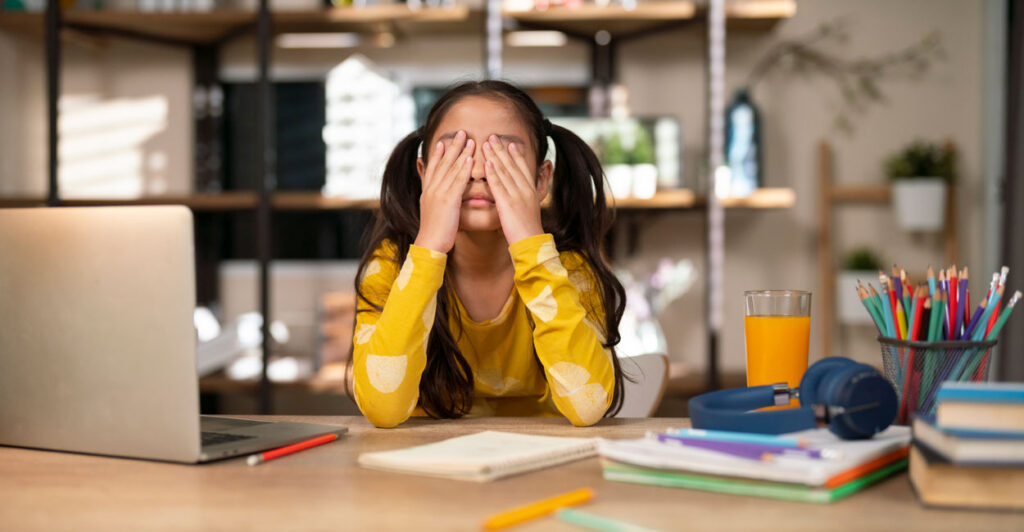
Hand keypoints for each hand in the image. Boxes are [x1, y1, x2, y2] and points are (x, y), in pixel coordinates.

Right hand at [414, 130, 473, 252]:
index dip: (438, 154)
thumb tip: (436, 195)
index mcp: (427, 191)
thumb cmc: (434, 232)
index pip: (432, 168)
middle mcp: (432, 189)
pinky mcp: (448, 201)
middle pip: (442, 163)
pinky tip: (470, 159)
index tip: (444, 141)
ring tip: (470, 139)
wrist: (429, 244)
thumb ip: (434, 200)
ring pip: (451, 168)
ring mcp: (439, 193)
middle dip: (452, 146)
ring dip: (461, 152)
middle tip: (461, 132)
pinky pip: (457, 181)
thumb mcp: (431, 212)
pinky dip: (463, 169)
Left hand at [482, 135, 545, 244]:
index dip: (516, 155)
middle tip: (493, 136)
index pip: (523, 168)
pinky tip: (487, 163)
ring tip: (486, 143)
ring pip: (505, 171)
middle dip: (502, 150)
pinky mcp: (508, 203)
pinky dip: (493, 173)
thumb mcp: (530, 211)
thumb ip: (524, 200)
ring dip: (495, 156)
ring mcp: (517, 195)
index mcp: (531, 191)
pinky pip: (499, 185)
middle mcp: (525, 190)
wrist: (532, 243)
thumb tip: (520, 196)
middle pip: (513, 165)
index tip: (510, 143)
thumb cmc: (528, 231)